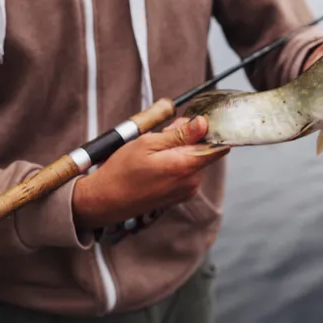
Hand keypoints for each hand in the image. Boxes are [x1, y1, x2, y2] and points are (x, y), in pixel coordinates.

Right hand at [72, 116, 228, 229]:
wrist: (104, 200)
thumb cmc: (122, 171)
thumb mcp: (148, 143)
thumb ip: (180, 134)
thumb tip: (203, 123)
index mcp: (187, 166)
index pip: (219, 146)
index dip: (210, 129)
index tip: (196, 121)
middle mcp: (192, 181)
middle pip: (204, 149)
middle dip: (188, 137)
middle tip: (163, 134)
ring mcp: (187, 190)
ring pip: (194, 159)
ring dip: (179, 149)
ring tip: (154, 151)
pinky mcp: (180, 195)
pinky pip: (185, 171)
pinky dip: (175, 162)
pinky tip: (155, 163)